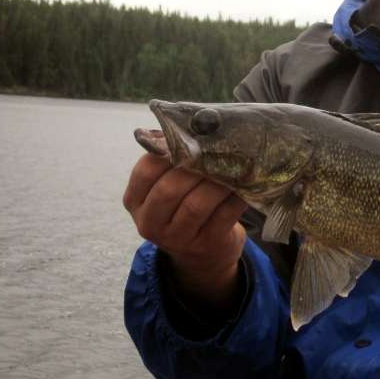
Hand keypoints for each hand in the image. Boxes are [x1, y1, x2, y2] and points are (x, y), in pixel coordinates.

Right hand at [123, 153, 248, 312]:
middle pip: (169, 189)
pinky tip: (244, 185)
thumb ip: (171, 162)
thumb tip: (194, 125)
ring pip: (197, 204)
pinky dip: (236, 197)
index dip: (169, 152)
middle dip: (195, 168)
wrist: (202, 253)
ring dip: (218, 182)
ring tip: (233, 167)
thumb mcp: (166, 188)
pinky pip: (223, 216)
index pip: (146, 170)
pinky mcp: (206, 245)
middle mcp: (150, 223)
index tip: (190, 141)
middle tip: (216, 152)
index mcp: (135, 201)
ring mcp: (177, 238)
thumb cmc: (183, 206)